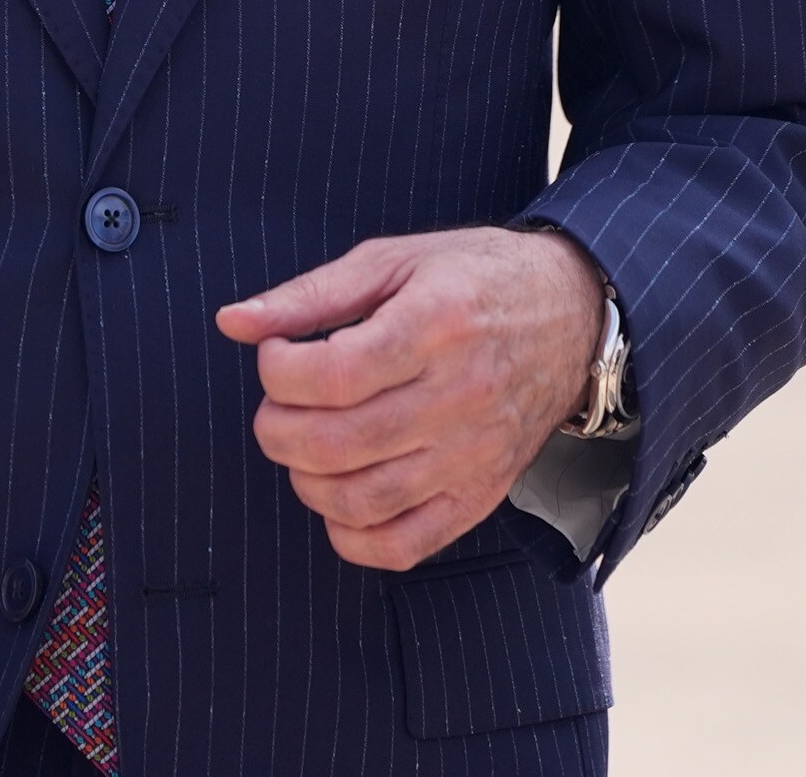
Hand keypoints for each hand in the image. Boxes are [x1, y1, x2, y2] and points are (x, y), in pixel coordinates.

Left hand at [218, 226, 602, 571]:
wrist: (572, 315)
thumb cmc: (473, 278)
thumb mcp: (394, 260)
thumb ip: (310, 294)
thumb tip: (233, 322)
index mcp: (436, 324)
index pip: (332, 375)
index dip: (279, 371)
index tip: (277, 355)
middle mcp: (459, 396)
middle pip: (335, 443)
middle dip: (277, 427)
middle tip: (279, 403)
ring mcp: (472, 455)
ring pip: (360, 500)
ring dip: (305, 480)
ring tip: (304, 443)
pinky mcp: (481, 495)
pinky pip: (402, 546)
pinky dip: (352, 536)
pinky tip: (338, 493)